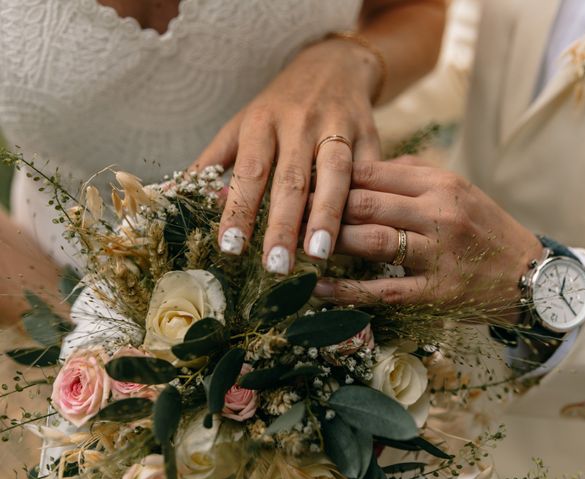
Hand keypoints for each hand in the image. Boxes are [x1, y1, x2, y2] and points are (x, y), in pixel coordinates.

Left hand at [190, 38, 382, 273]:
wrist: (333, 65)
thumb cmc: (279, 105)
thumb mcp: (240, 125)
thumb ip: (212, 162)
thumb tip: (173, 197)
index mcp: (262, 122)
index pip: (250, 171)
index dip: (240, 209)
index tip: (230, 247)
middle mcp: (299, 123)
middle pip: (292, 179)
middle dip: (283, 224)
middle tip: (275, 265)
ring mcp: (338, 127)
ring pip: (334, 174)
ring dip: (326, 215)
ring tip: (319, 254)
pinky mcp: (369, 134)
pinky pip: (369, 171)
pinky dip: (363, 200)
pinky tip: (357, 231)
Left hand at [313, 158, 543, 321]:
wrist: (530, 275)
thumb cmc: (484, 228)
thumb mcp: (456, 189)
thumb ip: (410, 175)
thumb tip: (357, 170)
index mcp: (440, 182)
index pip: (371, 172)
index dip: (329, 176)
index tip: (298, 182)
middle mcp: (438, 213)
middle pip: (365, 203)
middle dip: (320, 208)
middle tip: (286, 213)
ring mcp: (438, 254)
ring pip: (371, 242)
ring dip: (329, 243)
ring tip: (295, 245)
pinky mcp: (436, 293)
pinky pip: (382, 290)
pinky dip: (345, 289)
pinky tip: (317, 287)